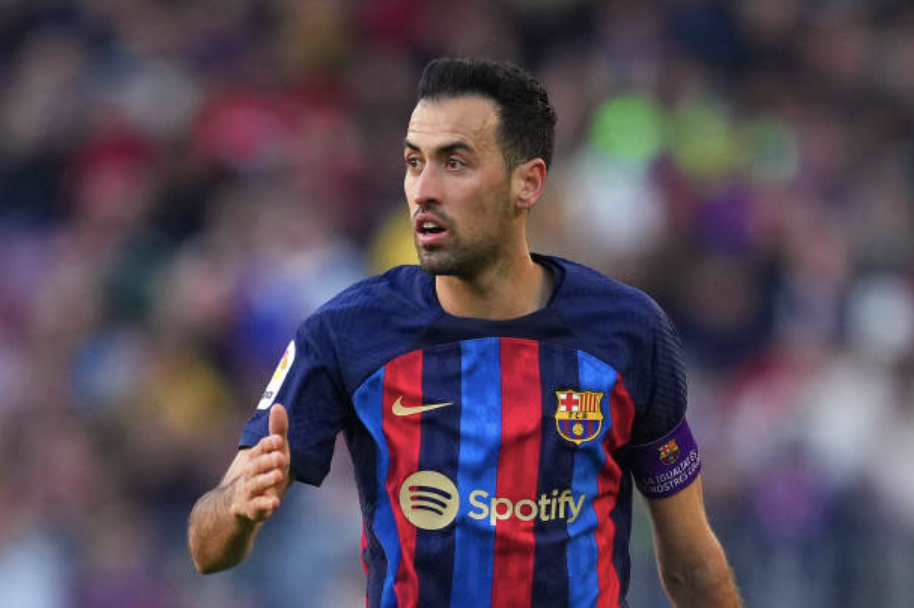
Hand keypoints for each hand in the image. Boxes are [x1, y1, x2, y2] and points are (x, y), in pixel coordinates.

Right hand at [230, 404, 291, 522]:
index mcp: (255, 457)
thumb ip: (277, 431)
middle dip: (267, 461)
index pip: (260, 448)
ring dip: (266, 480)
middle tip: (280, 457)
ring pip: (256, 485)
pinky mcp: (251, 509)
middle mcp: (249, 473)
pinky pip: (257, 507)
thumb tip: (278, 405)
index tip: (279, 439)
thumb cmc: (262, 472)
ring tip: (278, 475)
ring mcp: (249, 491)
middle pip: (256, 466)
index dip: (269, 444)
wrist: (236, 505)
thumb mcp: (273, 453)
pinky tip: (275, 503)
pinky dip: (265, 505)